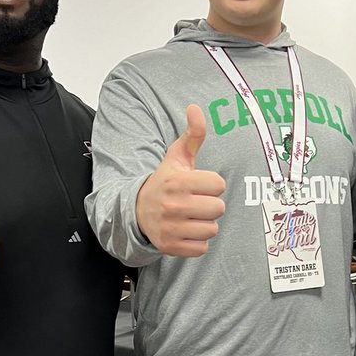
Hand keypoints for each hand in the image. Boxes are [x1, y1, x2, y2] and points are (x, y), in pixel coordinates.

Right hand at [135, 105, 225, 256]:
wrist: (136, 210)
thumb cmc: (165, 182)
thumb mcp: (176, 157)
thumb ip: (192, 134)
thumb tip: (195, 107)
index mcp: (178, 182)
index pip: (219, 185)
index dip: (212, 185)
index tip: (198, 185)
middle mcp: (173, 205)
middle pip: (219, 209)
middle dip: (210, 205)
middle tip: (195, 202)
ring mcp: (171, 227)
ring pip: (212, 229)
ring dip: (205, 224)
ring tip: (190, 216)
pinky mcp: (171, 246)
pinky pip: (202, 248)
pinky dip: (197, 242)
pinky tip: (185, 231)